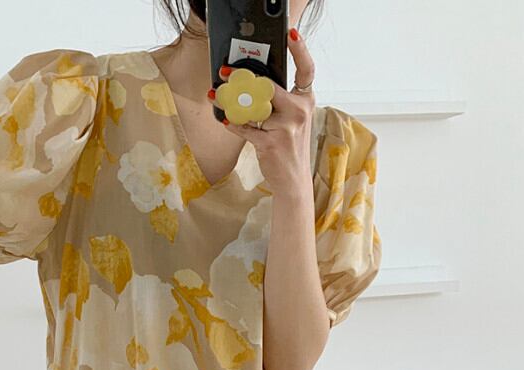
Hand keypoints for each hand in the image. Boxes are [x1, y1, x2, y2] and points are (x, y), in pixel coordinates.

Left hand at [213, 29, 315, 198]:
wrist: (293, 181)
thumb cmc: (288, 148)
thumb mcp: (291, 121)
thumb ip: (278, 102)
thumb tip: (249, 85)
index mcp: (306, 101)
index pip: (307, 69)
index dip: (300, 50)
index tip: (290, 34)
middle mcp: (299, 111)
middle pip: (269, 86)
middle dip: (243, 78)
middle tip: (225, 73)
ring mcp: (286, 127)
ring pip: (253, 107)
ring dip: (231, 102)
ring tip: (216, 96)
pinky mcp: (270, 142)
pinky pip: (245, 128)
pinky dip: (233, 124)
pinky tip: (225, 120)